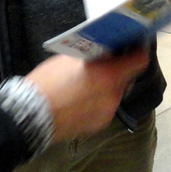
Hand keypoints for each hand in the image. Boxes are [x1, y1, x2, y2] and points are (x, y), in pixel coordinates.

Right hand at [24, 48, 150, 140]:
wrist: (31, 116)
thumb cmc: (48, 82)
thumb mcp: (70, 59)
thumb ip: (93, 56)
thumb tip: (105, 51)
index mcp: (108, 76)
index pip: (139, 62)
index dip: (138, 52)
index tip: (133, 46)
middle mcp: (114, 96)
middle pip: (127, 78)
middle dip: (118, 70)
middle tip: (105, 63)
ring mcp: (107, 112)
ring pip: (115, 93)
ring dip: (108, 86)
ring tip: (89, 83)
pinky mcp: (99, 125)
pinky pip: (105, 107)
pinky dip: (99, 101)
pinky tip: (82, 100)